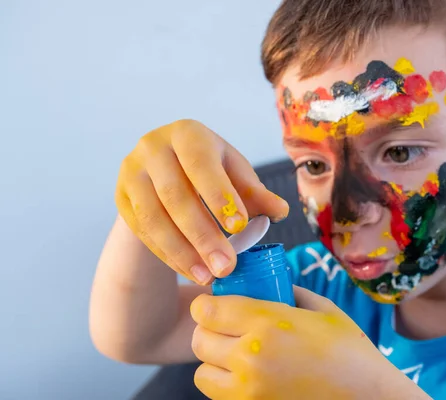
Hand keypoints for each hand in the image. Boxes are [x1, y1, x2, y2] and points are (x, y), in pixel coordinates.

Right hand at [115, 119, 288, 283]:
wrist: (165, 168)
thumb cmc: (209, 168)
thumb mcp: (234, 173)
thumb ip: (255, 192)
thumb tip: (280, 211)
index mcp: (187, 134)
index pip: (200, 164)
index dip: (219, 196)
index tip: (239, 227)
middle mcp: (152, 148)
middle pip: (175, 195)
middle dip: (202, 235)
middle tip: (226, 266)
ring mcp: (131, 173)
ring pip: (153, 217)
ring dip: (182, 251)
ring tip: (208, 276)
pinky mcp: (121, 198)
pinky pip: (143, 232)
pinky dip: (168, 255)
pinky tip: (190, 271)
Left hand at [190, 287, 426, 398]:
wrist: (367, 397)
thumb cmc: (350, 352)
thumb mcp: (323, 309)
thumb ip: (290, 293)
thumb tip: (268, 286)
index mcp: (267, 324)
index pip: (208, 310)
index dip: (206, 304)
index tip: (215, 304)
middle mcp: (250, 358)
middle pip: (200, 341)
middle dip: (209, 330)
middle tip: (226, 327)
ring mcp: (249, 391)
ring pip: (203, 374)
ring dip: (214, 362)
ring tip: (236, 356)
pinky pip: (220, 396)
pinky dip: (227, 385)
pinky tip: (250, 376)